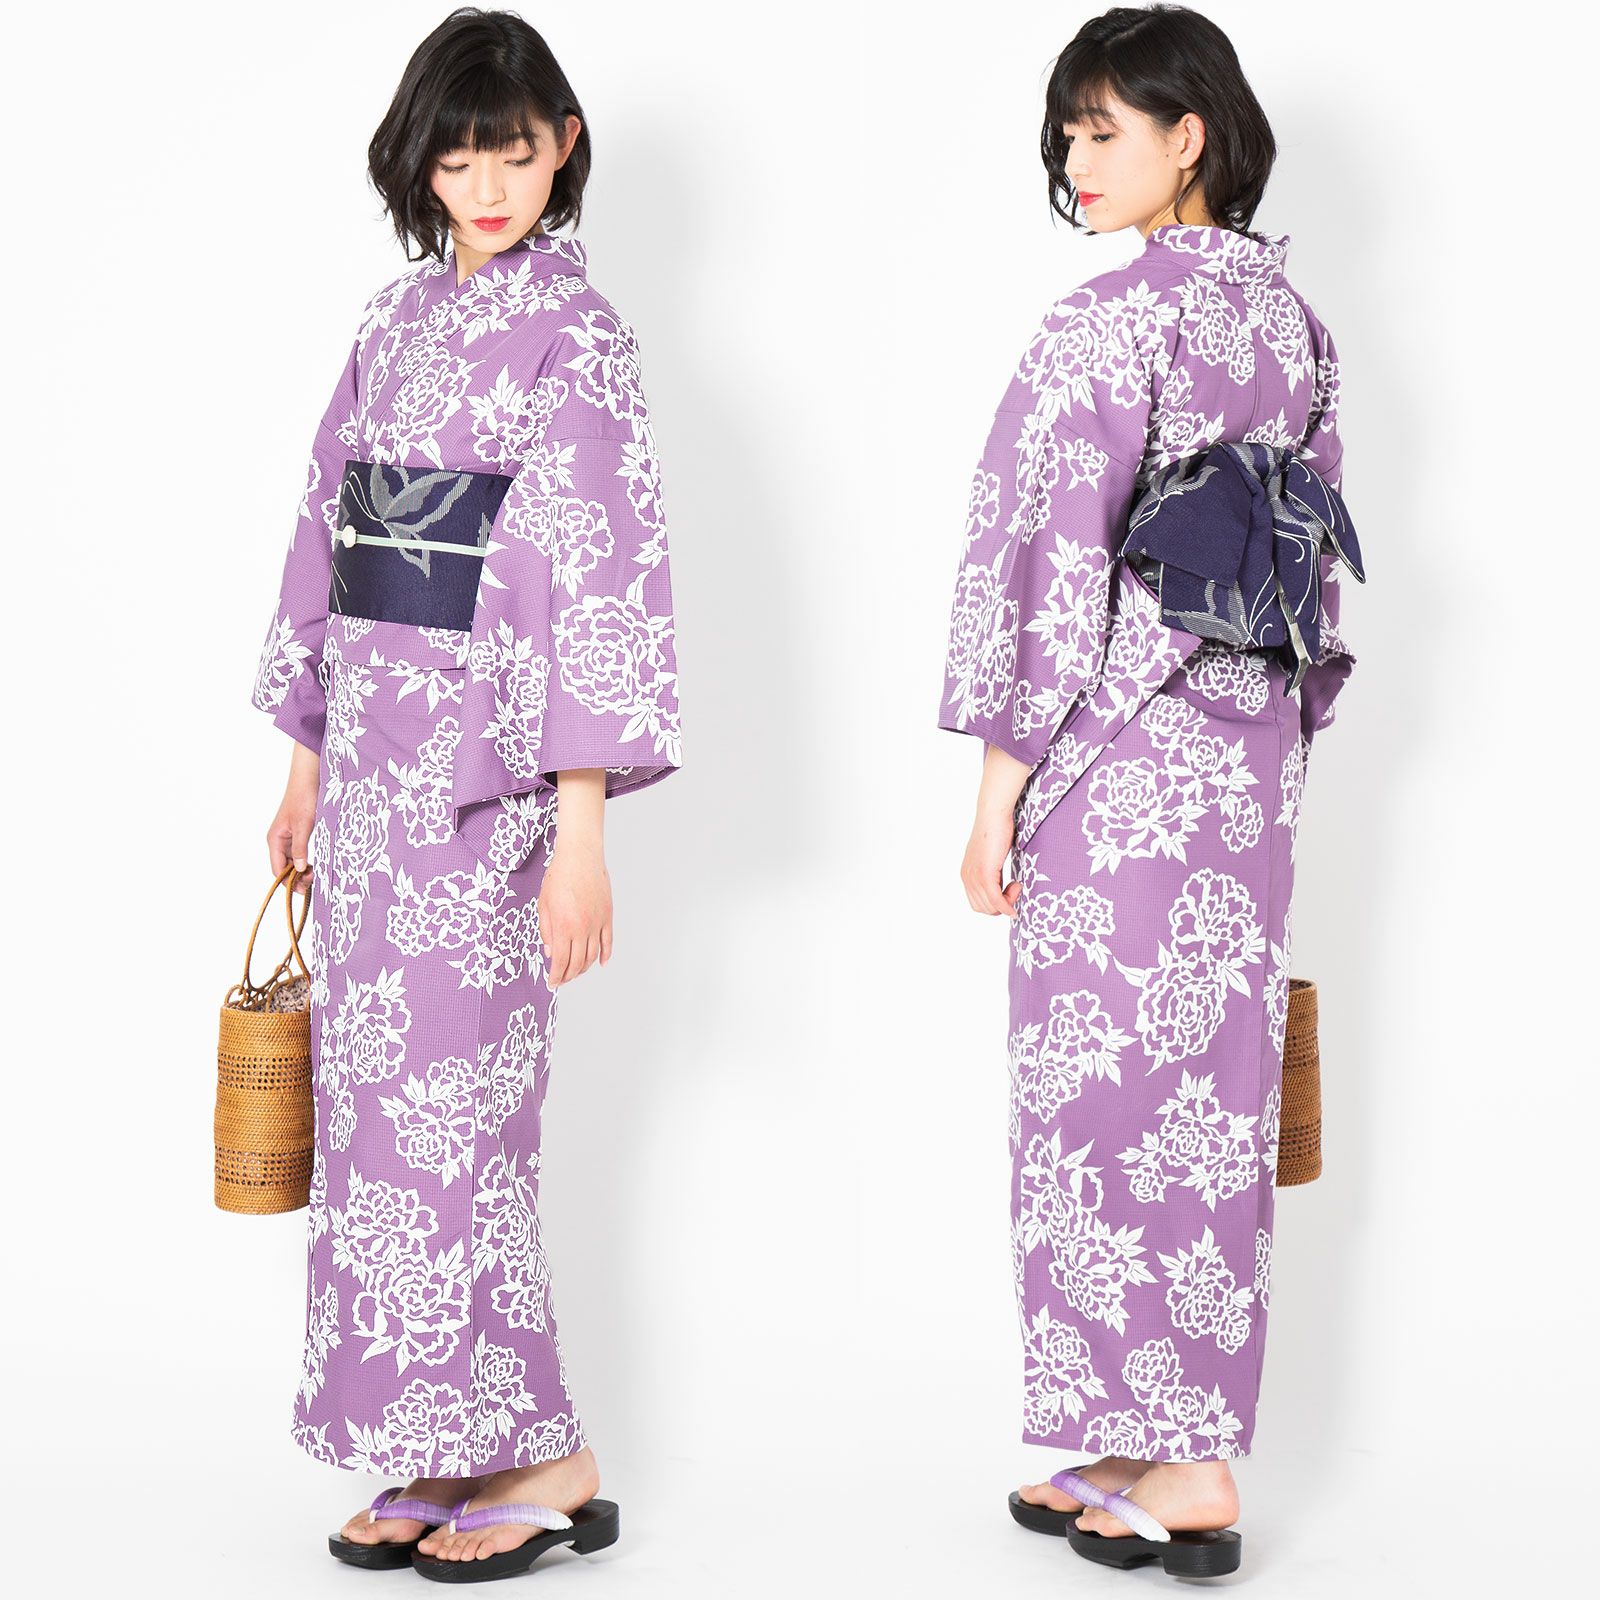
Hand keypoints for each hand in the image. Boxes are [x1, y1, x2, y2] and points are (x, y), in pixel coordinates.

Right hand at [267, 739, 319, 893]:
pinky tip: (317, 864)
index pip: (277, 869)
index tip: (304, 891)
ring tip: (317, 875)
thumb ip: (300, 847)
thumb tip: (299, 869)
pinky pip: (300, 852)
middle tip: (315, 884)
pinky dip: (307, 860)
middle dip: (297, 878)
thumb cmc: (304, 797)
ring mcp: (288, 837)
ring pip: (293, 861)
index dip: (288, 882)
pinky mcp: (299, 832)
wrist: (309, 777)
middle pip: (284, 867)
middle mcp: (279, 840)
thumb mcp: (304, 825)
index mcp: (275, 839)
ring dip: (303, 870)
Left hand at [539, 837, 611, 985]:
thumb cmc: (559, 876)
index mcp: (563, 927)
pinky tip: (600, 963)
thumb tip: (550, 952)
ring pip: (593, 956)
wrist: (580, 857)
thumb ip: (546, 931)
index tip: (553, 982)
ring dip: (584, 968)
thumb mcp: (543, 905)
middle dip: (568, 975)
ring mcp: (597, 923)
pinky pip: (608, 942)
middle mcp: (582, 928)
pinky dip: (605, 956)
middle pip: (577, 963)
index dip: (556, 976)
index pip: (560, 961)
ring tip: (576, 971)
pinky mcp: (607, 916)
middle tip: (562, 979)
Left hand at [962, 803, 1021, 917]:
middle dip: (1002, 905)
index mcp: (966, 875)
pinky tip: (1018, 894)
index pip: (977, 904)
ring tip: (1017, 884)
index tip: (1009, 889)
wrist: (993, 815)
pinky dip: (1007, 905)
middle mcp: (967, 878)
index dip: (995, 904)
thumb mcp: (991, 856)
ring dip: (1008, 901)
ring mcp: (974, 877)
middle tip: (1016, 887)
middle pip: (983, 908)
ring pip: (991, 907)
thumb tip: (1001, 887)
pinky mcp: (985, 874)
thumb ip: (991, 872)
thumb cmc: (996, 831)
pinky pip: (996, 900)